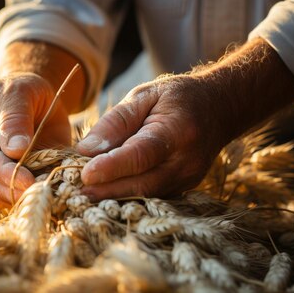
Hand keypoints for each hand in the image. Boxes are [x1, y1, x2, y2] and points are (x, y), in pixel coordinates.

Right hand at [0, 73, 70, 208]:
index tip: (27, 180)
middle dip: (14, 188)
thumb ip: (15, 117)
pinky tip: (46, 199)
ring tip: (46, 196)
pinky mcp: (17, 177)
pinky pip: (18, 194)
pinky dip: (31, 199)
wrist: (38, 97)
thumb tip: (14, 150)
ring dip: (22, 197)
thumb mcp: (19, 92)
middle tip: (40, 193)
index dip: (4, 171)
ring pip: (2, 192)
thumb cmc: (23, 89)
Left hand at [76, 74, 225, 200]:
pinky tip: (104, 194)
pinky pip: (152, 196)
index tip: (85, 175)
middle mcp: (186, 160)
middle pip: (143, 183)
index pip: (141, 154)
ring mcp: (188, 178)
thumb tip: (86, 149)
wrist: (219, 108)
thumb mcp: (144, 96)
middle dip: (107, 190)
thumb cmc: (176, 98)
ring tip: (83, 196)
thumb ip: (116, 121)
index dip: (112, 167)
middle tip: (74, 193)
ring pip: (146, 195)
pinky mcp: (184, 189)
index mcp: (177, 130)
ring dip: (113, 197)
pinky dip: (127, 196)